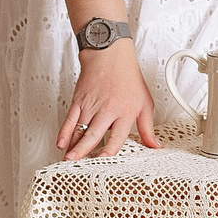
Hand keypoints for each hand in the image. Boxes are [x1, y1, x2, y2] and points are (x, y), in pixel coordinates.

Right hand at [60, 45, 159, 159]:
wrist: (110, 55)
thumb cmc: (128, 77)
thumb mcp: (145, 102)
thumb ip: (148, 128)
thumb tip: (155, 145)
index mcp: (125, 111)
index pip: (117, 135)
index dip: (110, 149)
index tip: (103, 159)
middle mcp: (107, 109)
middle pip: (94, 133)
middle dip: (84, 150)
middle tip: (77, 163)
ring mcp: (91, 105)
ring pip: (79, 129)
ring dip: (72, 145)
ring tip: (68, 159)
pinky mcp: (79, 101)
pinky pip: (70, 119)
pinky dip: (64, 132)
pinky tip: (61, 142)